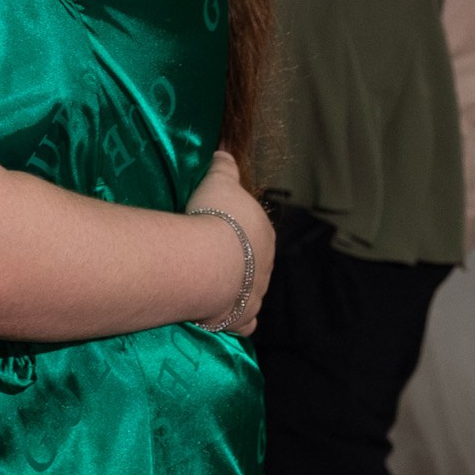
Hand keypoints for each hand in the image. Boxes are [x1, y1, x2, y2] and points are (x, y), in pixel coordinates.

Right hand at [186, 151, 274, 335]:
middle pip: (254, 262)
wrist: (208, 262)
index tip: (217, 227)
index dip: (237, 228)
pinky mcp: (242, 318)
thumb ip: (223, 166)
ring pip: (252, 291)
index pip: (255, 230)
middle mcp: (266, 265)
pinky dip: (237, 319)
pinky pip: (245, 322)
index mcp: (265, 233)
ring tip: (212, 283)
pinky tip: (222, 314)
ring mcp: (256, 294)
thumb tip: (225, 152)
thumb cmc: (215, 217)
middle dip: (238, 259)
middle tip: (208, 254)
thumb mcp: (218, 180)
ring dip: (237, 288)